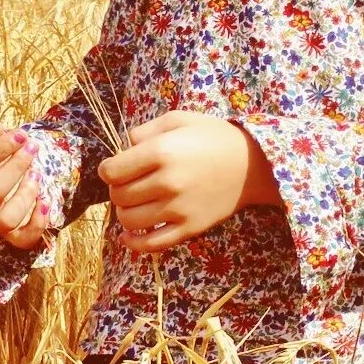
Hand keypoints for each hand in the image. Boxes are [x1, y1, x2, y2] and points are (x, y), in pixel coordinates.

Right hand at [0, 119, 51, 250]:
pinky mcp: (7, 233)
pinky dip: (38, 224)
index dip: (1, 148)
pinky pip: (22, 239)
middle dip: (17, 167)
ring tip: (36, 174)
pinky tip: (46, 201)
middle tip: (32, 148)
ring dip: (27, 195)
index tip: (22, 135)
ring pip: (5, 220)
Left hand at [98, 110, 282, 254]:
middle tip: (130, 183)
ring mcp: (179, 208)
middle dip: (117, 189)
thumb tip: (121, 149)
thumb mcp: (180, 119)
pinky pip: (151, 244)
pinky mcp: (189, 228)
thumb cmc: (215, 137)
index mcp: (162, 152)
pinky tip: (128, 235)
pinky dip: (133, 243)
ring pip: (129, 220)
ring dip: (125, 212)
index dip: (108, 170)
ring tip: (136, 202)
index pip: (112, 171)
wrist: (255, 164)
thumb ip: (145, 130)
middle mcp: (168, 182)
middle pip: (119, 195)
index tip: (116, 168)